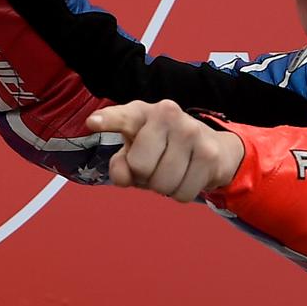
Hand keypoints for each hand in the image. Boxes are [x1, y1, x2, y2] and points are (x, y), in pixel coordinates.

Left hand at [86, 100, 243, 201]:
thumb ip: (120, 166)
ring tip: (173, 170)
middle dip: (146, 177)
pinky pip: (183, 193)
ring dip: (164, 187)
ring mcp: (191, 131)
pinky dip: (182, 193)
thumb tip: (124, 177)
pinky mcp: (209, 153)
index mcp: (142, 112)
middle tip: (157, 165)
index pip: (122, 118)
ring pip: (162, 184)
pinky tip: (189, 176)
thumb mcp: (135, 154)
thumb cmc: (163, 149)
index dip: (108, 120)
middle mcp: (167, 114)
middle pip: (140, 167)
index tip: (93, 122)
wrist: (213, 148)